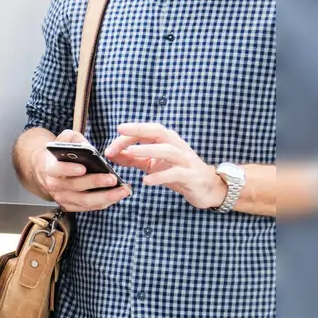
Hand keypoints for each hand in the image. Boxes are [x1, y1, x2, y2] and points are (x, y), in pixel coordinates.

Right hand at [32, 129, 130, 211]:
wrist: (47, 170)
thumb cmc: (61, 154)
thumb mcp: (63, 140)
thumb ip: (73, 139)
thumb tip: (87, 147)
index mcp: (50, 167)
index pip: (57, 169)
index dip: (69, 169)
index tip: (83, 168)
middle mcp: (55, 185)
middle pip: (76, 186)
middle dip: (96, 183)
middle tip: (113, 179)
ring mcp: (62, 197)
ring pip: (85, 200)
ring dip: (106, 196)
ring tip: (123, 190)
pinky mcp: (70, 206)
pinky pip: (89, 207)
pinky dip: (105, 202)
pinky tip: (118, 196)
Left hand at [105, 122, 225, 209]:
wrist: (207, 187)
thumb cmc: (177, 172)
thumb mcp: (153, 164)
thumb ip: (133, 159)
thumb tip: (112, 153)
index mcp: (166, 141)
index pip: (146, 131)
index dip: (127, 136)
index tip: (110, 147)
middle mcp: (176, 146)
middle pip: (158, 131)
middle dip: (138, 130)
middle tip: (120, 131)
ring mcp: (185, 160)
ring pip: (168, 150)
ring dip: (149, 150)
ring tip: (131, 153)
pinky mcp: (191, 176)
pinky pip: (176, 173)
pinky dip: (160, 176)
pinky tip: (146, 180)